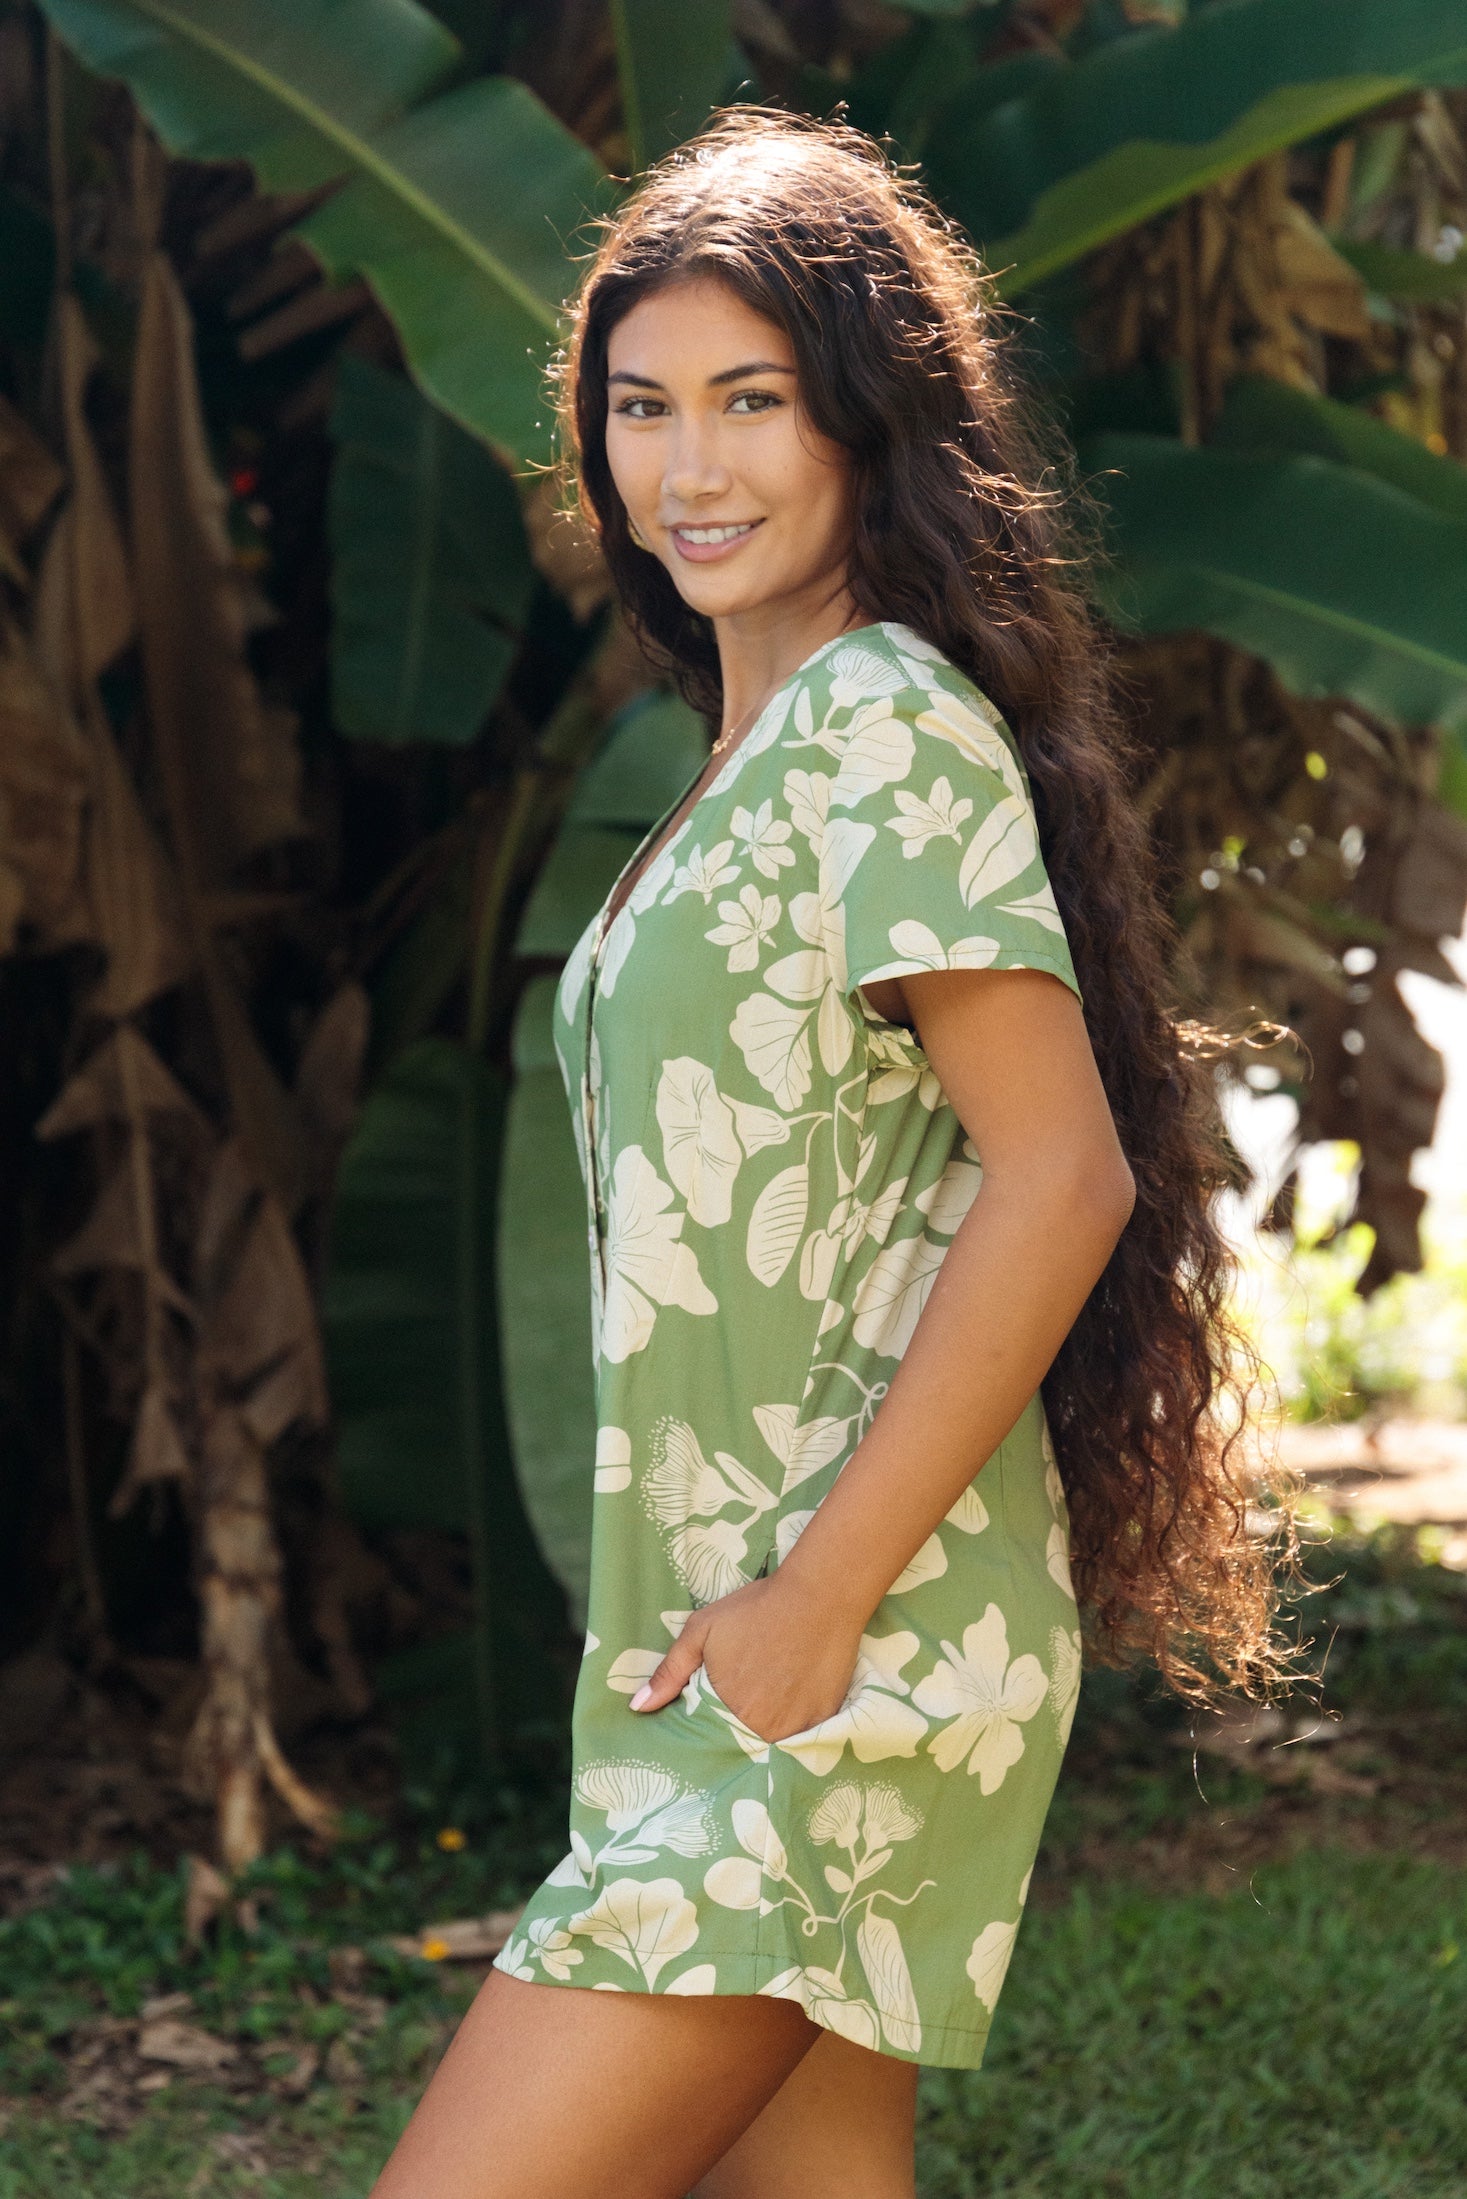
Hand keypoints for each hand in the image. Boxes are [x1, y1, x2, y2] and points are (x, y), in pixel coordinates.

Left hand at [629, 1573, 864, 1744]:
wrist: (819, 1596)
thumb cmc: (756, 1610)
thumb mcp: (702, 1631)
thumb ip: (669, 1673)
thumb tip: (637, 1708)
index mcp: (727, 1710)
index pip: (708, 1737)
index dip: (708, 1724)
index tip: (714, 1707)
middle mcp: (762, 1728)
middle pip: (741, 1743)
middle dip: (735, 1727)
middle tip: (745, 1694)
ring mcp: (796, 1728)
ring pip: (771, 1743)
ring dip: (765, 1729)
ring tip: (768, 1696)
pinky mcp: (824, 1721)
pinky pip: (802, 1737)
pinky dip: (794, 1725)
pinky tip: (792, 1697)